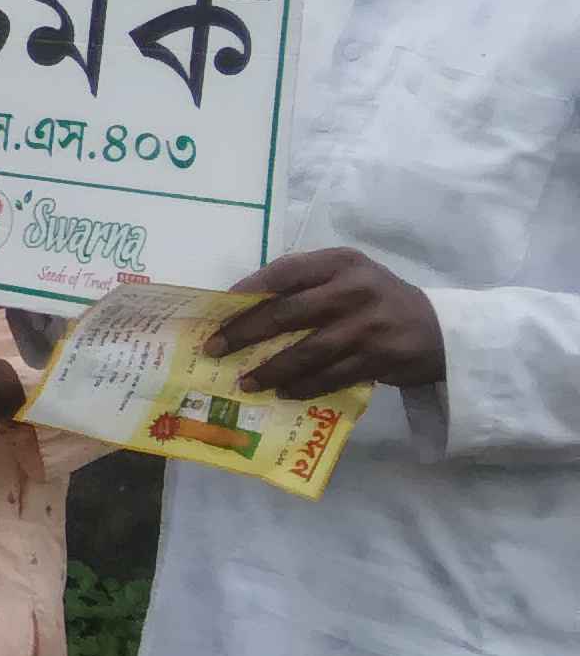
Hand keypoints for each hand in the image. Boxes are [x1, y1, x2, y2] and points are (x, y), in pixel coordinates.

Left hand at [222, 247, 445, 396]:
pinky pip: (331, 375)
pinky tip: (283, 392)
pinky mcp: (381, 358)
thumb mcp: (348, 276)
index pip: (286, 271)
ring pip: (308, 350)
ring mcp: (369, 325)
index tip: (218, 309)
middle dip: (245, 333)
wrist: (439, 330)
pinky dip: (304, 386)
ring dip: (271, 369)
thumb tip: (245, 305)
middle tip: (215, 349)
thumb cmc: (376, 300)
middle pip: (288, 312)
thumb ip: (307, 283)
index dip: (249, 289)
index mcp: (341, 262)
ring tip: (245, 382)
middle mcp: (355, 289)